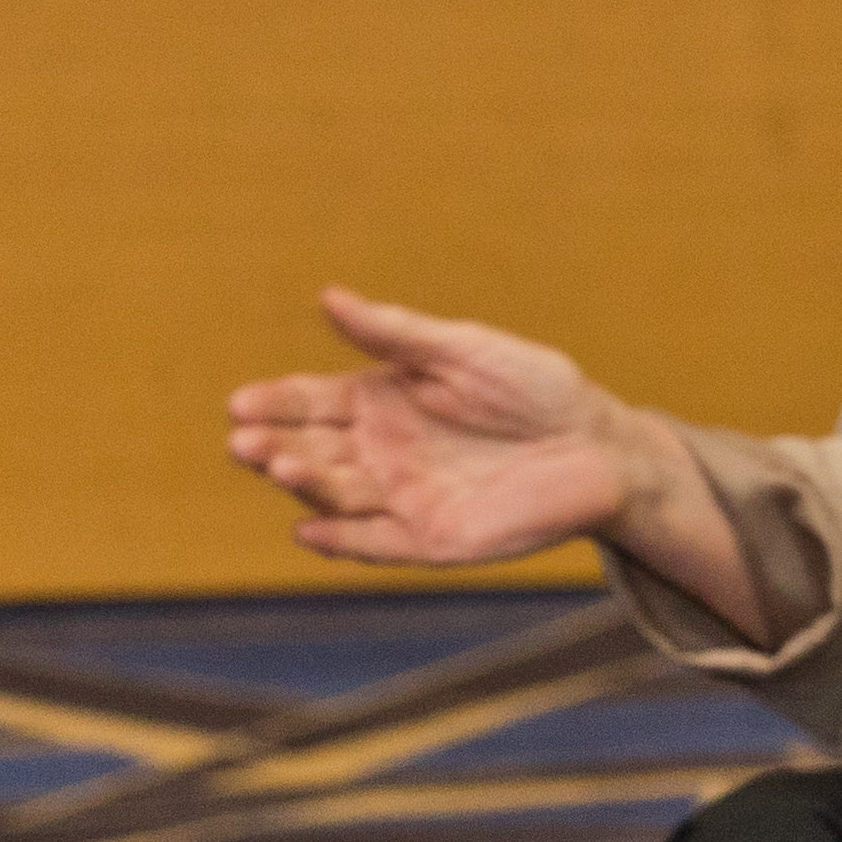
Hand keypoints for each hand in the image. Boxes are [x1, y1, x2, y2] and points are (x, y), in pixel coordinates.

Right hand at [226, 286, 659, 564]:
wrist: (599, 444)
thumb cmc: (535, 387)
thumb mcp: (464, 349)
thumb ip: (397, 333)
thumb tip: (328, 297)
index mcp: (379, 401)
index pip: (309, 402)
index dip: (274, 403)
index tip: (241, 402)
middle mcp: (379, 452)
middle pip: (310, 450)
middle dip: (274, 446)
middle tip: (245, 440)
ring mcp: (402, 497)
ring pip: (337, 496)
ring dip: (304, 485)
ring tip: (282, 466)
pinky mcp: (432, 538)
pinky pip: (377, 543)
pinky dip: (342, 541)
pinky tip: (310, 532)